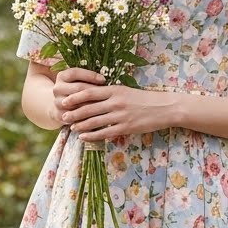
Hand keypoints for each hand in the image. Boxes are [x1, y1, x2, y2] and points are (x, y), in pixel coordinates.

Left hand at [56, 70, 176, 140]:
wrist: (164, 108)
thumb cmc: (145, 99)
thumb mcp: (126, 91)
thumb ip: (110, 93)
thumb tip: (93, 96)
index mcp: (115, 90)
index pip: (89, 92)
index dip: (75, 97)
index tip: (65, 101)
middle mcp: (115, 102)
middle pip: (88, 108)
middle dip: (73, 113)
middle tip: (63, 117)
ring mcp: (120, 115)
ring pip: (94, 121)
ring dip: (81, 125)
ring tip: (72, 128)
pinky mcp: (126, 127)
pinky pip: (104, 133)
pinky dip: (92, 136)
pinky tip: (84, 137)